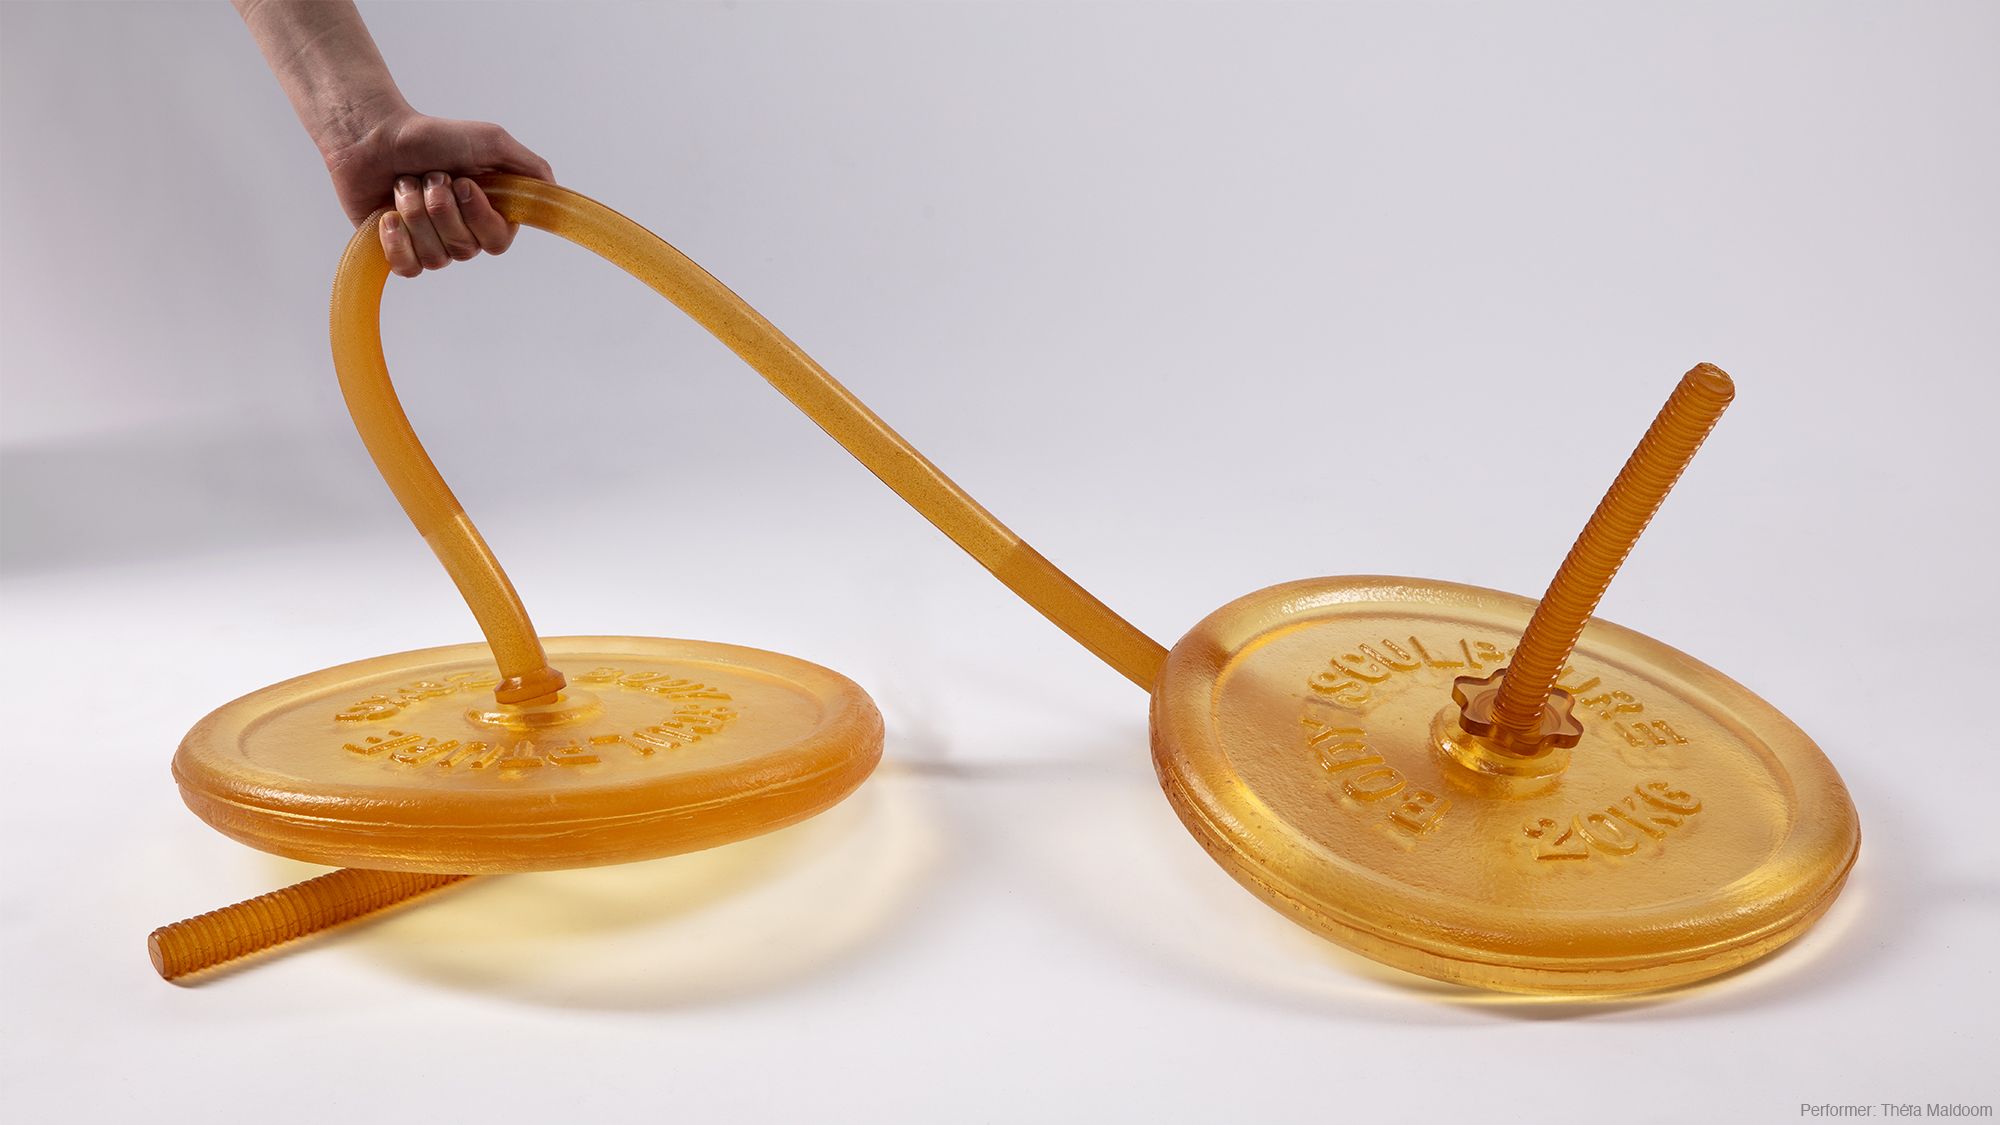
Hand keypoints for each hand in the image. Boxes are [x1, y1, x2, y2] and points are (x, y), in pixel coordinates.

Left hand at [323, 107, 553, 277]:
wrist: (373, 136)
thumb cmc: (433, 135)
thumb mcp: (492, 141)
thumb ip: (530, 168)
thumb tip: (555, 194)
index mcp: (489, 213)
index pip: (498, 241)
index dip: (479, 217)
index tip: (463, 183)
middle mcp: (464, 233)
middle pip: (465, 249)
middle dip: (441, 209)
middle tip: (429, 177)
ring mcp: (431, 245)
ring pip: (436, 257)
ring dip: (415, 214)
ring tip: (404, 184)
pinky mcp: (400, 252)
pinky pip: (408, 268)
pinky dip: (396, 241)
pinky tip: (387, 215)